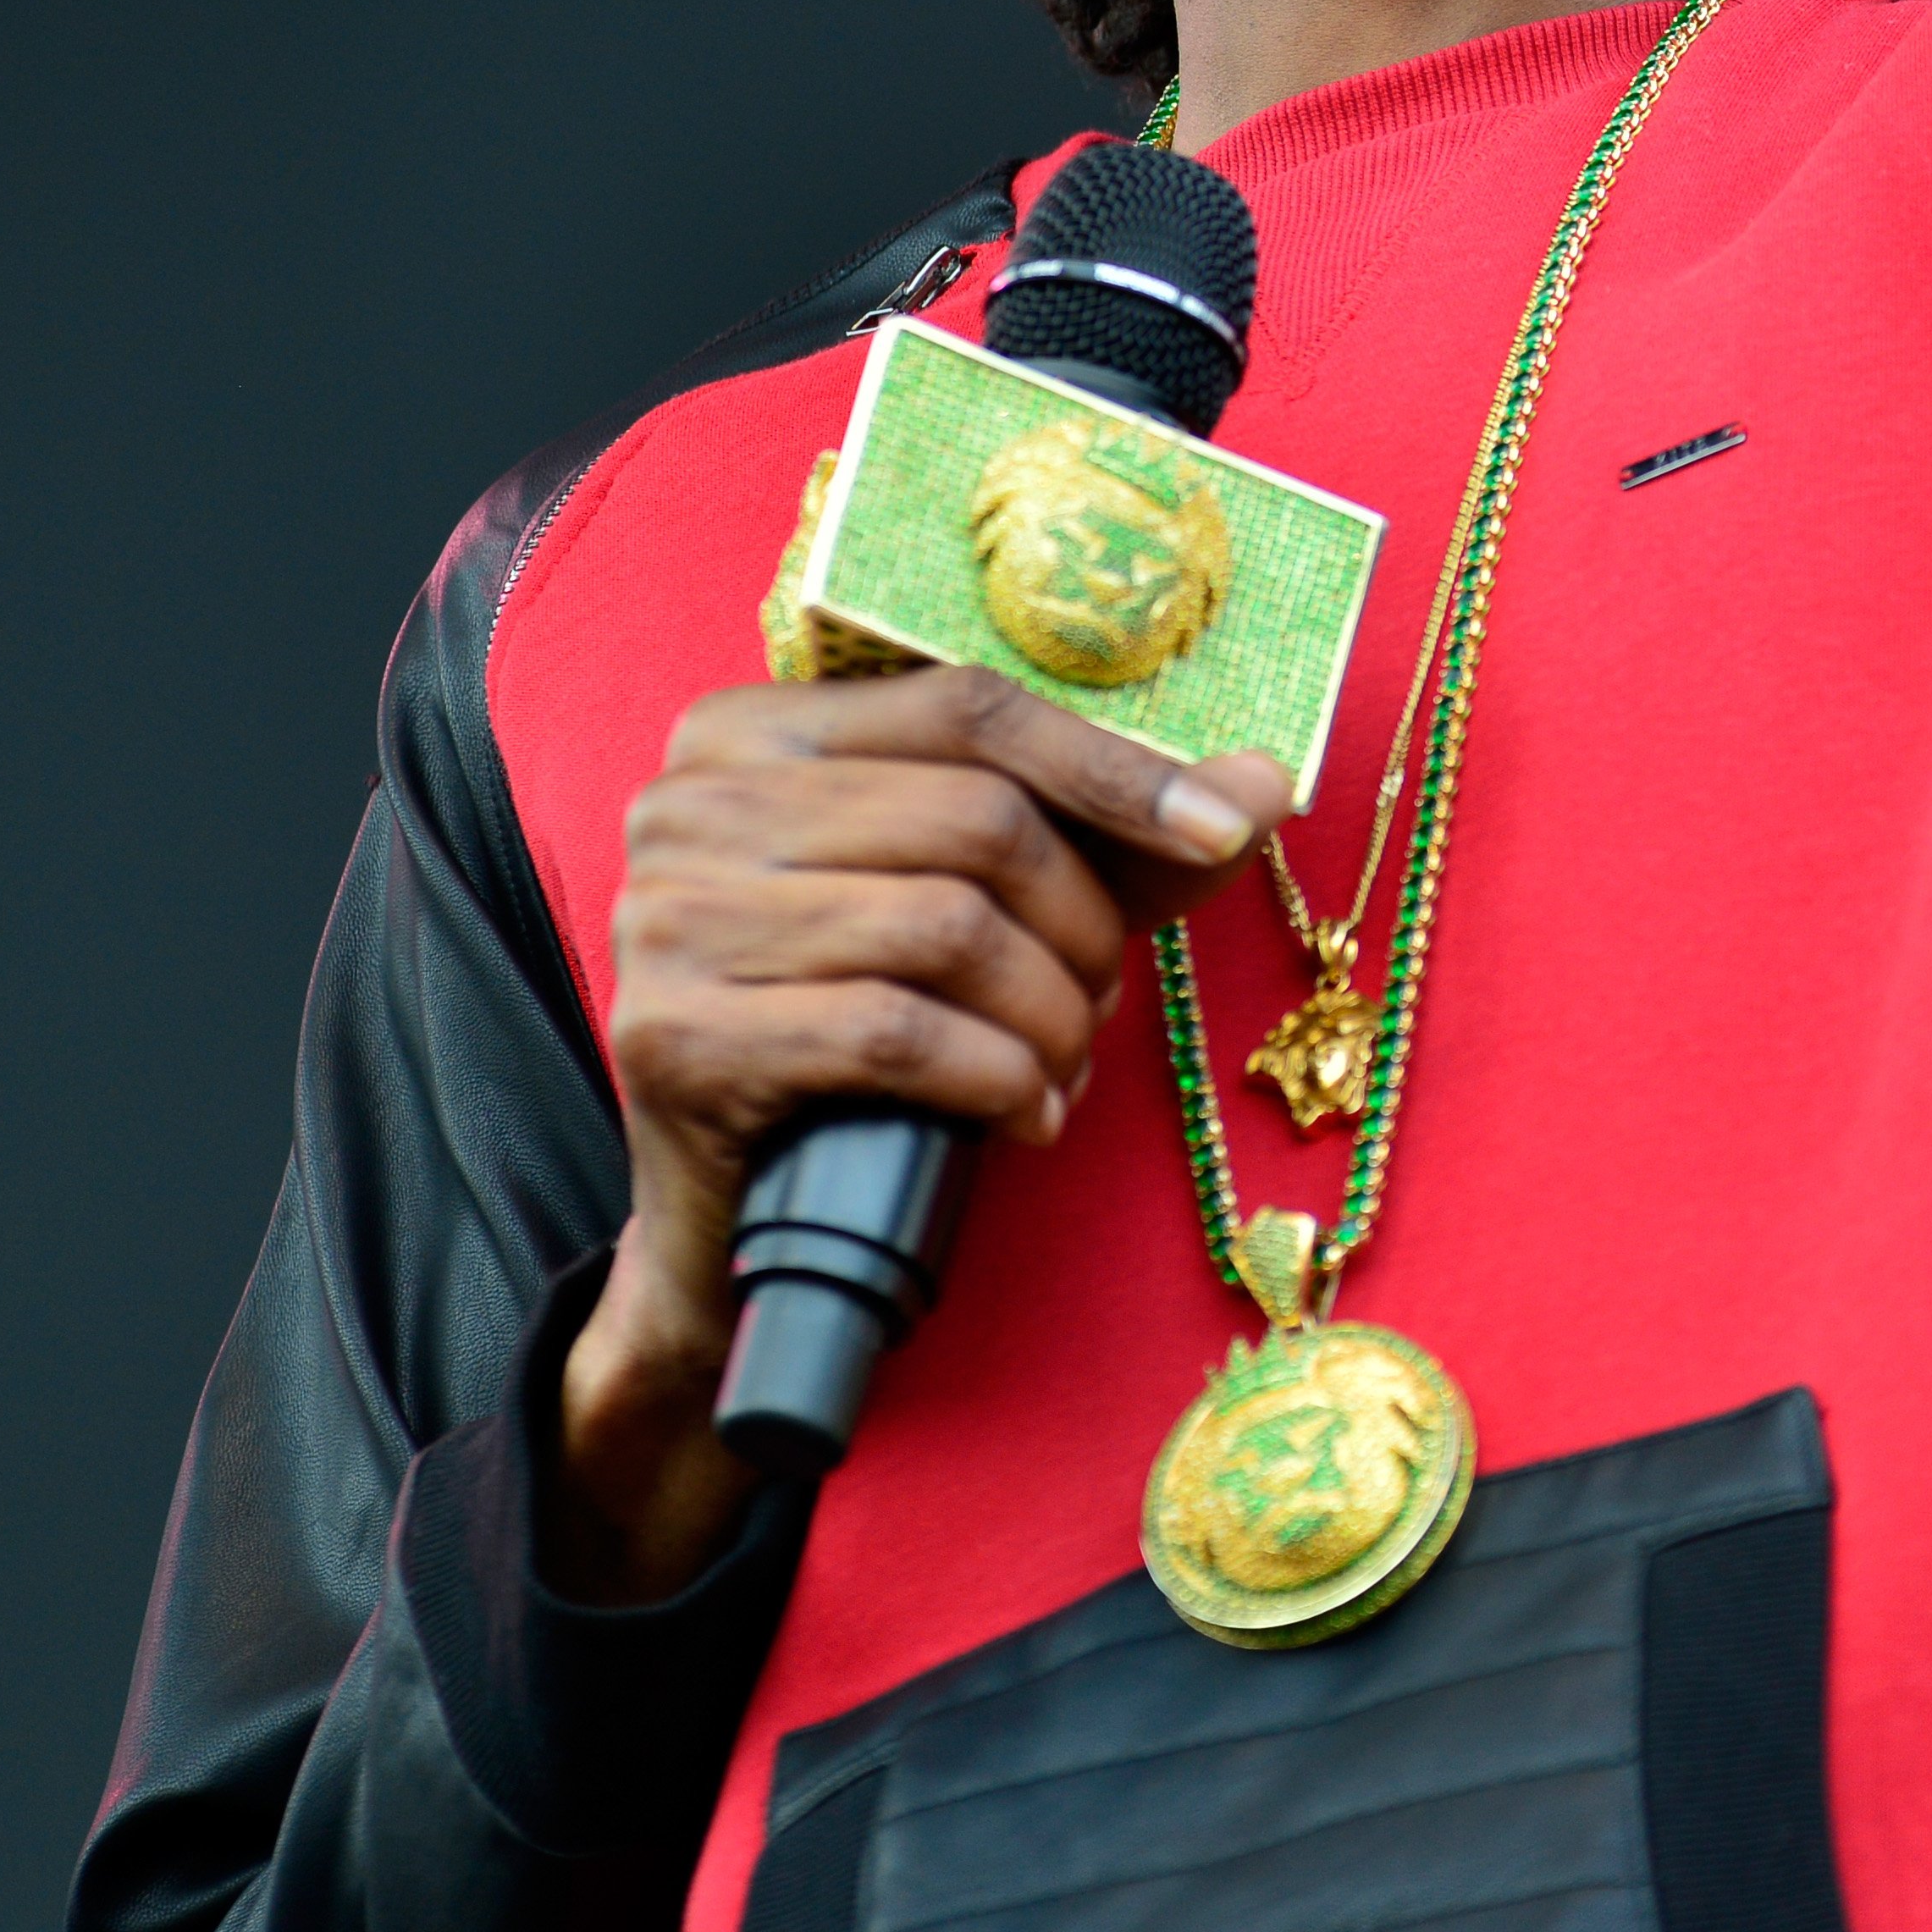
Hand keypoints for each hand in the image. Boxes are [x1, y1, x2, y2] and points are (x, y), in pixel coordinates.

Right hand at [546, 671, 1295, 1597]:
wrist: (734, 1221)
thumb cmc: (869, 1038)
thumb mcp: (991, 911)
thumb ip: (1115, 841)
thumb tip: (1267, 782)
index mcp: (752, 730)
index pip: (968, 710)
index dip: (1114, 770)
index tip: (1225, 832)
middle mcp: (688, 804)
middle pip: (973, 818)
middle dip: (1082, 923)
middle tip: (1102, 1002)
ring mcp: (664, 919)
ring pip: (946, 928)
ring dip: (1050, 1013)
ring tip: (1064, 1065)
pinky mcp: (674, 1037)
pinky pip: (895, 1033)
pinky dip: (998, 1079)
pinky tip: (1027, 1117)